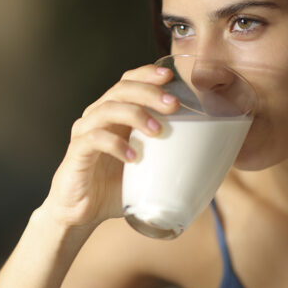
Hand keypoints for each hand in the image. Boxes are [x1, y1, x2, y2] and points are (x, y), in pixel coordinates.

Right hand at [41, 63, 178, 234]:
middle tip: (173, 105)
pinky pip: (94, 139)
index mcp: (114, 114)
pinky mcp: (76, 153)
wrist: (82, 213)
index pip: (128, 82)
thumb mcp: (147, 167)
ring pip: (107, 109)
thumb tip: (210, 160)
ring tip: (157, 131)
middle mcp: (97, 117)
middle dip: (149, 92)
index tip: (170, 76)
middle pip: (120, 90)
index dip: (147, 74)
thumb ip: (169, 157)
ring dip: (135, 115)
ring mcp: (84, 133)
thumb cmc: (115, 187)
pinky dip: (115, 145)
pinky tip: (133, 158)